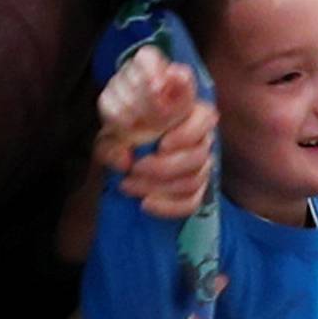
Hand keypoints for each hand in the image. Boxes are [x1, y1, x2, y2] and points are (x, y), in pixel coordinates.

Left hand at [94, 53, 216, 222]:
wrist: (120, 142)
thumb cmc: (122, 125)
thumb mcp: (112, 125)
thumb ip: (115, 139)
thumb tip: (125, 161)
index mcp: (187, 112)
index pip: (206, 119)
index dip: (188, 134)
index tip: (162, 145)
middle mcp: (200, 137)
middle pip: (199, 156)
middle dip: (165, 167)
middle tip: (135, 169)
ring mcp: (199, 164)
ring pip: (194, 180)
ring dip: (160, 187)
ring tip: (129, 184)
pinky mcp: (193, 188)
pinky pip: (191, 202)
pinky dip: (169, 206)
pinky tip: (146, 204)